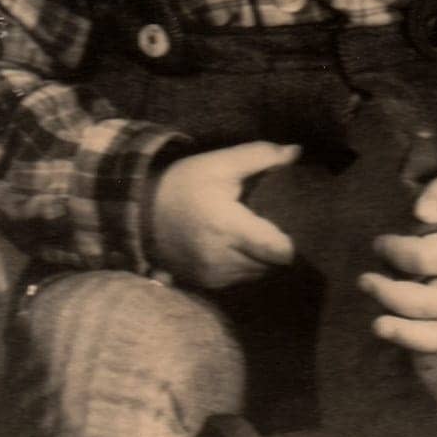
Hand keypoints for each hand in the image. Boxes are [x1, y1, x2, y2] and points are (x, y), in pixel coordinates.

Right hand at [151, 141, 299, 288]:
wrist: (141, 212)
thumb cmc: (184, 184)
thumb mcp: (219, 163)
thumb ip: (260, 156)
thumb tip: (295, 152)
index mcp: (228, 227)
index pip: (279, 251)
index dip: (289, 241)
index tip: (286, 223)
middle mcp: (222, 258)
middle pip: (273, 264)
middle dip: (276, 246)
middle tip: (269, 224)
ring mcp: (213, 275)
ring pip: (258, 273)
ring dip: (261, 257)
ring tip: (252, 233)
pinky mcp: (206, 284)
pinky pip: (240, 279)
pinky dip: (244, 264)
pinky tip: (236, 245)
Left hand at [359, 170, 436, 352]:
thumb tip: (421, 212)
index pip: (423, 258)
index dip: (394, 251)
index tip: (380, 243)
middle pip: (426, 302)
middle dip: (388, 292)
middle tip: (364, 280)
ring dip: (403, 332)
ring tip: (377, 324)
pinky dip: (427, 356)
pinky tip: (407, 358)